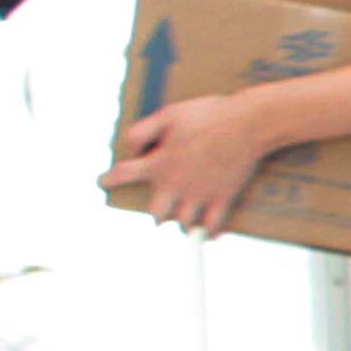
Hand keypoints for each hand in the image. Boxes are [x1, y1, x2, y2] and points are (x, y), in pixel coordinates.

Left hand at [102, 94, 273, 234]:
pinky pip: (212, 225)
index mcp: (158, 163)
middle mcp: (175, 184)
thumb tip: (130, 150)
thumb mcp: (168, 114)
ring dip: (182, 223)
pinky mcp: (223, 198)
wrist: (248, 123)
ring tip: (185, 222)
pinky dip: (210, 233)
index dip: (110, 179)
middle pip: (156, 213)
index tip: (102, 182)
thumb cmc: (208, 115)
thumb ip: (142, 132)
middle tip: (159, 212)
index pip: (123, 174)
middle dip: (157, 213)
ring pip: (183, 222)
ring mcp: (199, 194)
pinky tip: (210, 235)